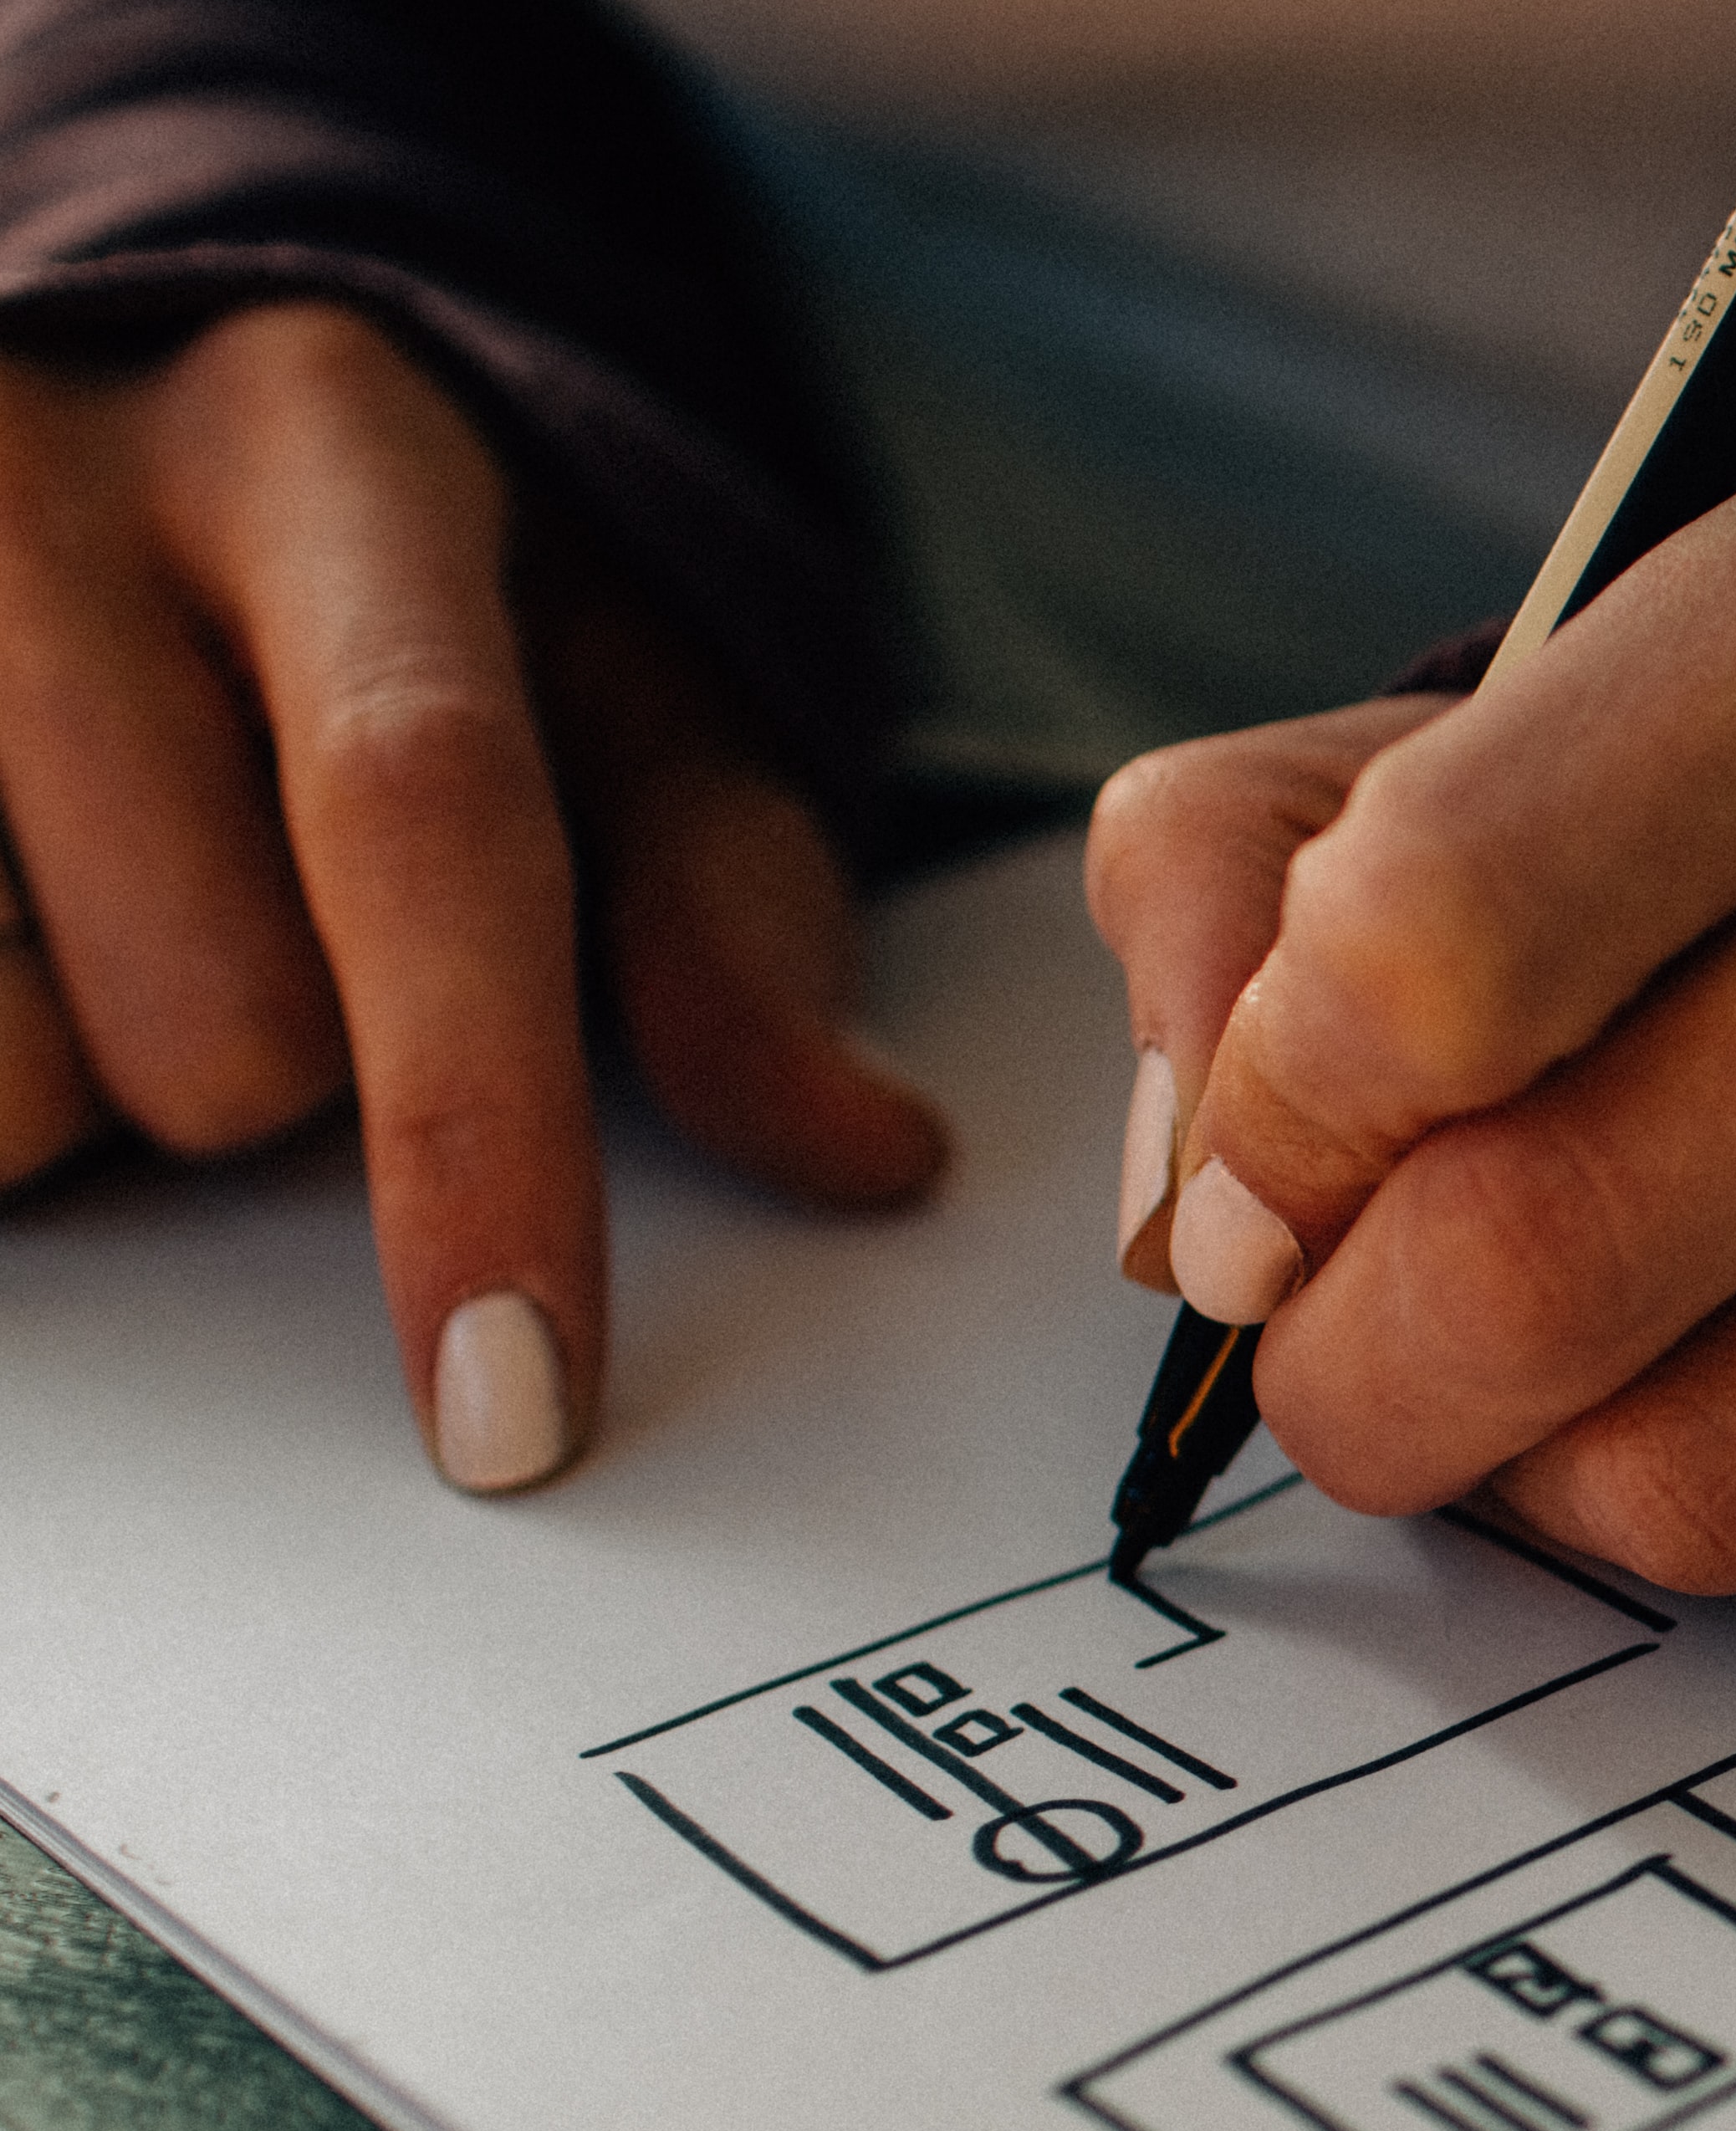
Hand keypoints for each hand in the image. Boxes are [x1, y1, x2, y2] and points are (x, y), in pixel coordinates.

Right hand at [0, 301, 943, 1487]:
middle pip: (211, 1015)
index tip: (513, 1407)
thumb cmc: (425, 570)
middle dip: (282, 1080)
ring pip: (2, 1063)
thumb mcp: (629, 679)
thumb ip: (740, 911)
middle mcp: (53, 481)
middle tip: (275, 929)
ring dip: (79, 1072)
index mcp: (332, 456)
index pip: (426, 827)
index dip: (480, 1139)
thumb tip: (864, 1151)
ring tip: (110, 909)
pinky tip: (18, 933)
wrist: (141, 333)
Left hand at [1085, 463, 1735, 1594]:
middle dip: (1328, 1341)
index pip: (1444, 926)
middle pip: (1535, 1236)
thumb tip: (1179, 1211)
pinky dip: (1612, 1489)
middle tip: (1306, 1305)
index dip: (1274, 1101)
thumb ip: (1260, 859)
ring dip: (1464, 1442)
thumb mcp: (1540, 678)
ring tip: (1479, 1331)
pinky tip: (1639, 1373)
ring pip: (1645, 1432)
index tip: (1247, 1149)